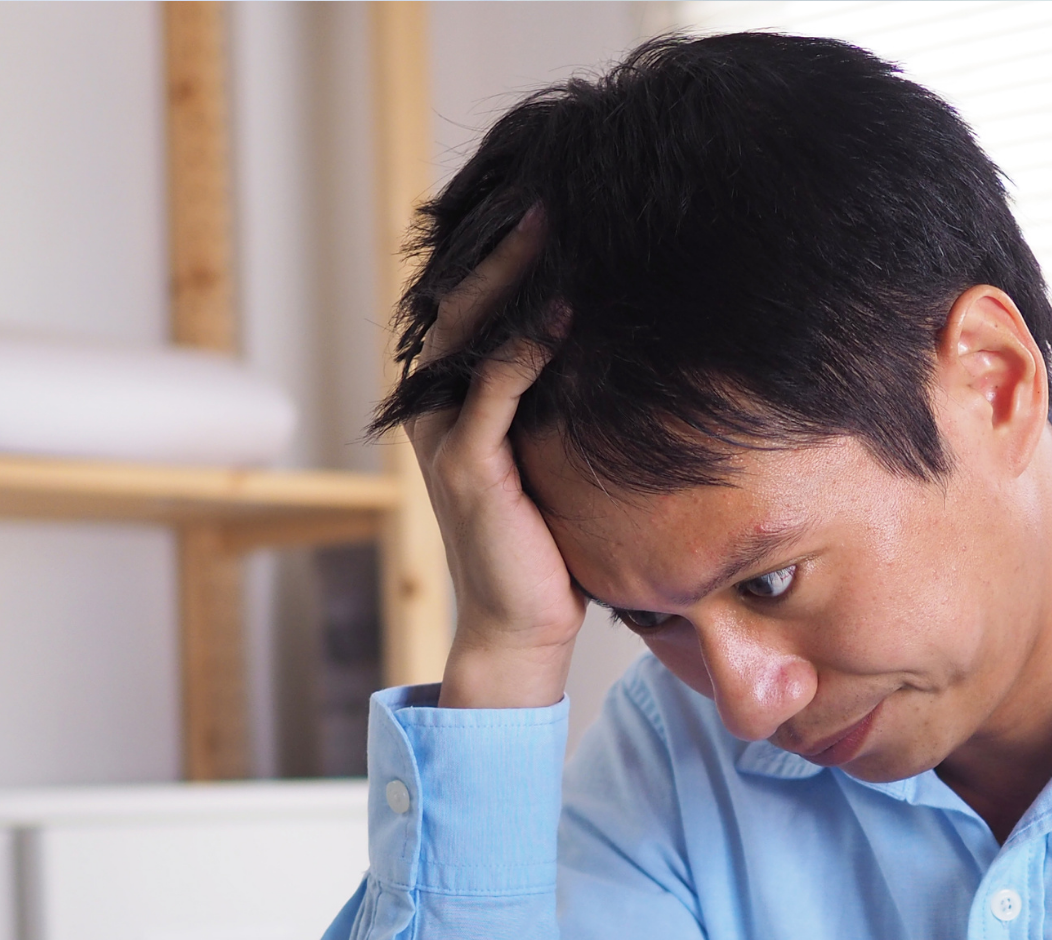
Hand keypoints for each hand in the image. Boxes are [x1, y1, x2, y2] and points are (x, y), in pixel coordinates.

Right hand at [402, 207, 587, 708]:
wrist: (522, 628)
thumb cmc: (550, 549)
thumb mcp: (557, 461)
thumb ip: (559, 406)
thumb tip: (610, 349)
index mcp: (455, 407)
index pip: (468, 313)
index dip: (496, 260)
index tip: (544, 211)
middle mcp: (440, 414)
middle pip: (460, 307)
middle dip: (501, 251)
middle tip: (546, 198)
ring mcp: (449, 440)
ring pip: (470, 337)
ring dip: (511, 281)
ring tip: (552, 231)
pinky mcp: (471, 470)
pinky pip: (493, 391)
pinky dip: (524, 347)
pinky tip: (561, 312)